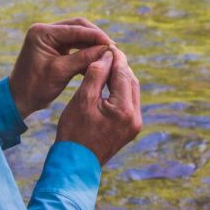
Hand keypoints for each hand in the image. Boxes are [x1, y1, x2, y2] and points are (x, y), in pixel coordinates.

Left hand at [9, 18, 113, 118]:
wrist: (18, 100)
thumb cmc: (35, 87)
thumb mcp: (61, 72)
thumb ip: (84, 58)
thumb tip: (107, 50)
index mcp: (42, 33)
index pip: (76, 29)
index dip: (96, 36)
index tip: (113, 46)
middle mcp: (45, 31)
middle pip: (79, 28)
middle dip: (96, 38)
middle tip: (112, 49)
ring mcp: (49, 38)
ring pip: (78, 36)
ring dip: (92, 45)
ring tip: (107, 55)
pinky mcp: (54, 47)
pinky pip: (74, 45)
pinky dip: (85, 52)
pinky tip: (96, 62)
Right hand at [56, 46, 141, 165]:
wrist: (74, 164)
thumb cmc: (74, 132)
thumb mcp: (82, 99)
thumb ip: (96, 74)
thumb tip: (106, 55)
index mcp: (124, 110)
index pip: (122, 74)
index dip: (114, 57)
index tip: (106, 44)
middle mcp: (135, 118)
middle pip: (131, 81)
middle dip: (119, 66)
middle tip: (107, 52)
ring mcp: (134, 125)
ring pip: (131, 91)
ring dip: (120, 77)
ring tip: (106, 64)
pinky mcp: (129, 130)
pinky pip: (128, 103)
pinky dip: (119, 91)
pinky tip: (108, 83)